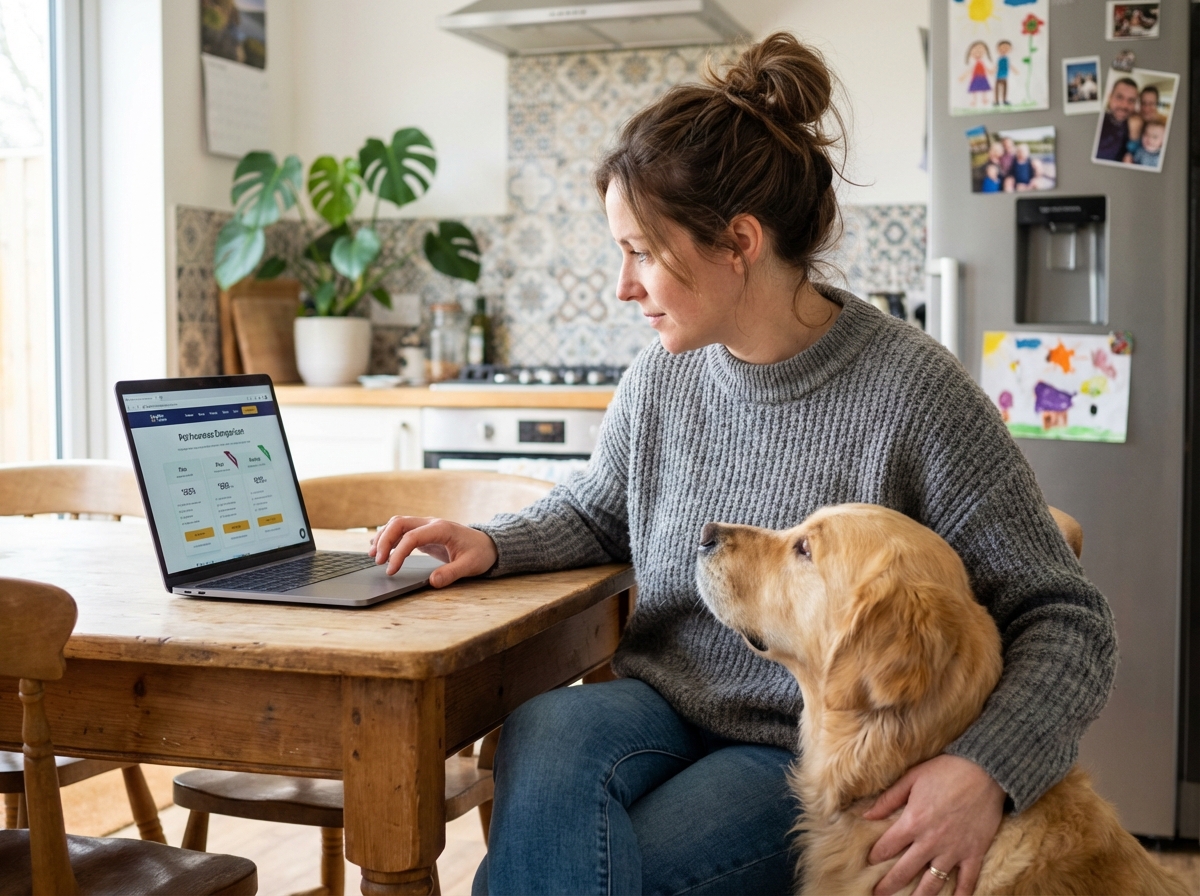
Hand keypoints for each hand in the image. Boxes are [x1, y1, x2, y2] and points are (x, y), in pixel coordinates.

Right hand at [368, 516, 497, 587]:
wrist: (488, 544)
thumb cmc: (480, 553)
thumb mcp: (470, 566)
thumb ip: (451, 573)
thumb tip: (432, 582)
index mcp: (441, 529)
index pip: (412, 537)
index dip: (398, 553)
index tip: (391, 570)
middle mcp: (431, 523)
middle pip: (399, 523)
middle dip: (384, 540)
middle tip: (377, 561)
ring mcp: (427, 526)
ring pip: (398, 523)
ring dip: (383, 537)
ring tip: (373, 555)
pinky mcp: (424, 533)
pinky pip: (402, 530)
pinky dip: (389, 537)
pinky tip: (380, 548)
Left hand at [864, 754, 1004, 895]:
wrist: (986, 771)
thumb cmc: (946, 771)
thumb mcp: (912, 778)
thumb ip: (889, 799)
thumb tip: (866, 815)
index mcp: (913, 821)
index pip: (887, 846)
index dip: (875, 856)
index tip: (869, 861)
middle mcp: (931, 841)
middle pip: (904, 870)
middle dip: (888, 885)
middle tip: (878, 894)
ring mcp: (953, 850)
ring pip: (932, 882)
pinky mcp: (974, 853)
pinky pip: (967, 881)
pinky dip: (961, 895)